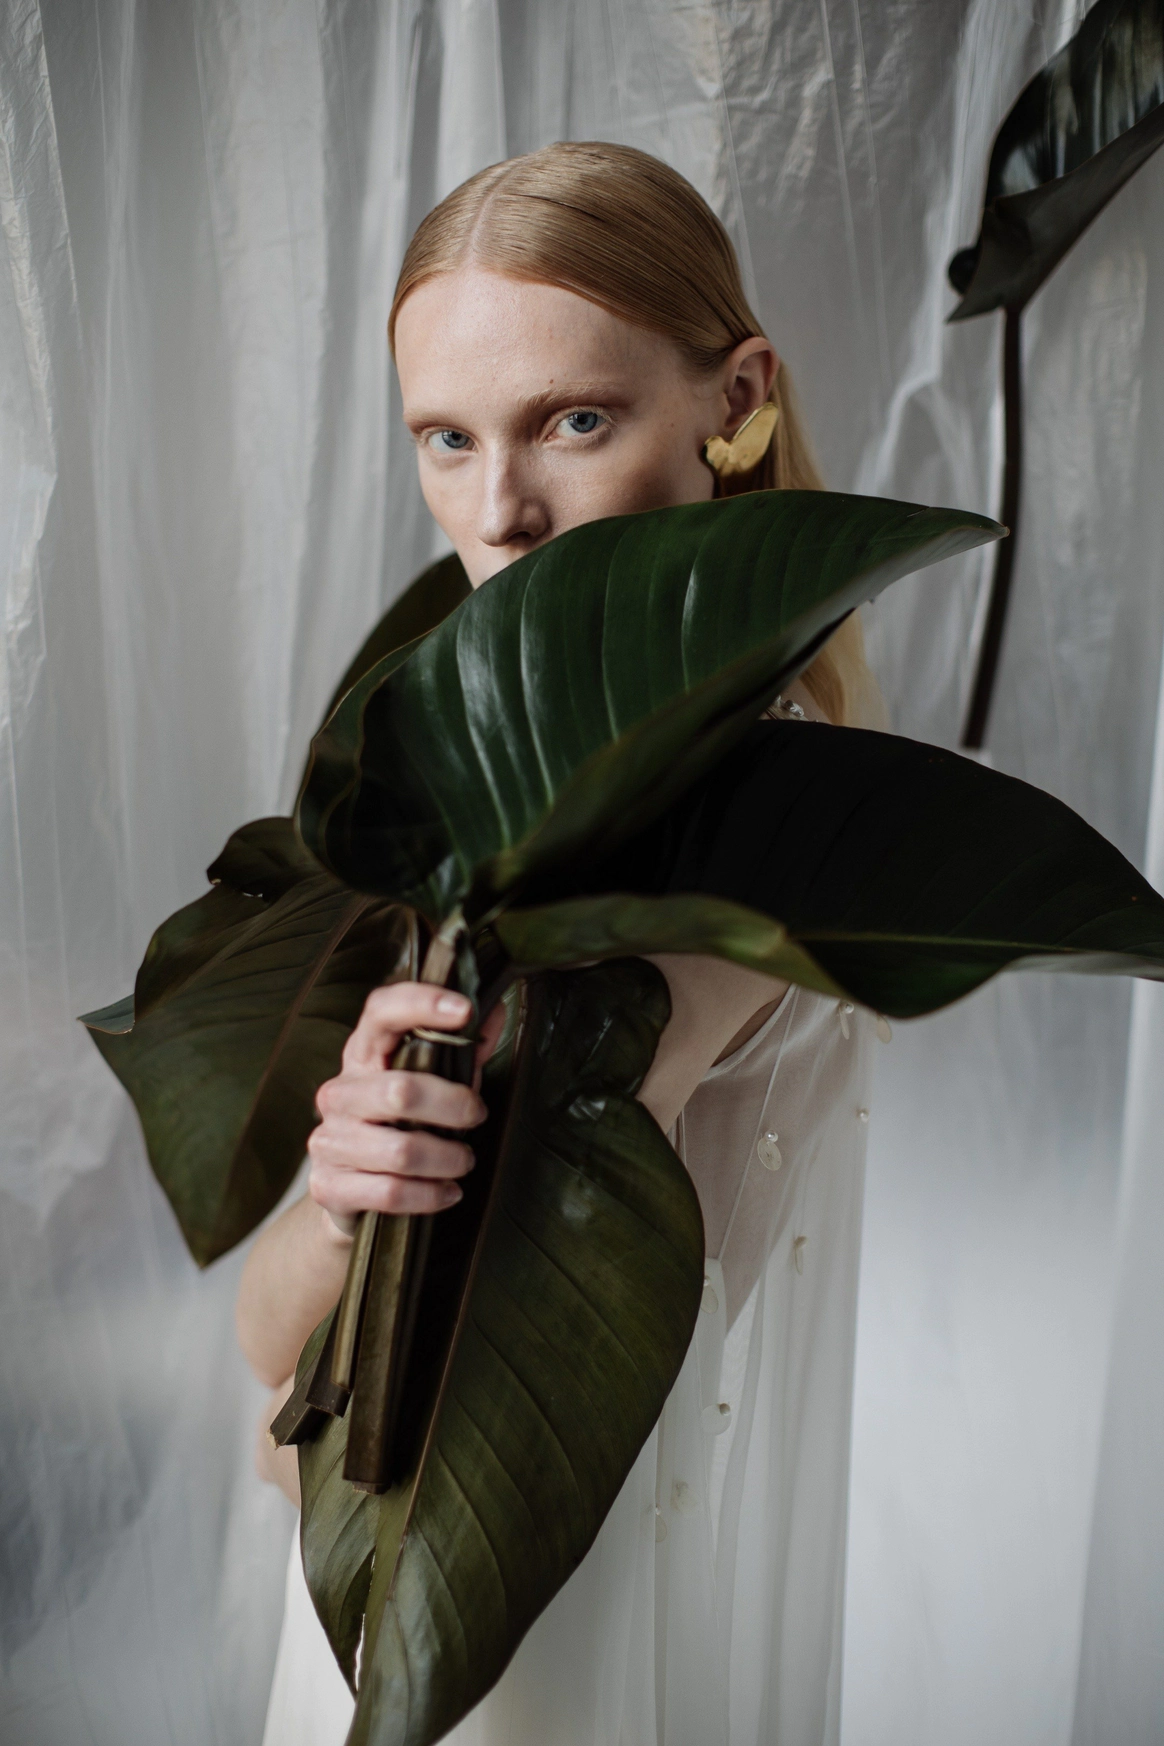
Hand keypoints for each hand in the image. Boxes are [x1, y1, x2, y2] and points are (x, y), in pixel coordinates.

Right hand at [307, 983, 502, 1225]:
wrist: (348, 1192)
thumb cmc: (398, 1125)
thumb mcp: (428, 1083)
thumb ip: (461, 1050)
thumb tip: (496, 1009)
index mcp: (363, 1055)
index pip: (382, 1012)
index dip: (422, 1003)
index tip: (465, 1011)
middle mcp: (339, 1092)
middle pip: (401, 1091)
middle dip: (453, 1107)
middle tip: (476, 1116)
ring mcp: (328, 1140)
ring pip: (401, 1150)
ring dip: (447, 1159)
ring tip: (464, 1161)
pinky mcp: (328, 1185)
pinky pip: (390, 1192)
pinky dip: (429, 1195)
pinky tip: (447, 1192)